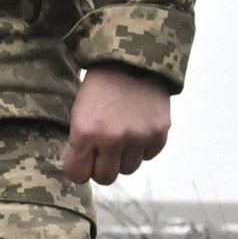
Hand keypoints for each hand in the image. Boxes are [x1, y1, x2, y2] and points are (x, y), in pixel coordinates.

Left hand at [63, 66, 173, 185]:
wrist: (133, 61)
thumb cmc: (100, 86)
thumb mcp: (79, 111)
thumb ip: (80, 143)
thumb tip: (85, 169)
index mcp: (85, 132)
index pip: (78, 175)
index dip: (79, 168)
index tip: (83, 159)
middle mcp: (112, 139)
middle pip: (105, 178)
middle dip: (102, 167)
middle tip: (104, 151)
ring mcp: (138, 138)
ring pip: (128, 169)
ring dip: (124, 157)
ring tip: (123, 135)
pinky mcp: (159, 134)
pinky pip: (148, 156)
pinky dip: (143, 147)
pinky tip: (138, 128)